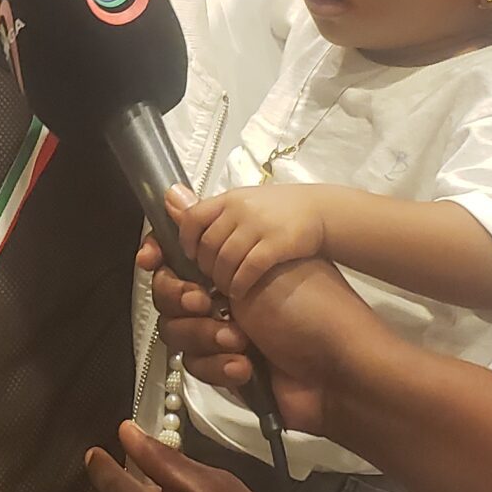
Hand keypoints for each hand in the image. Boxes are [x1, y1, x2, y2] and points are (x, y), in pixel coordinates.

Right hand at [143, 221, 386, 434]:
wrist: (340, 371)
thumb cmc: (311, 306)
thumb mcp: (265, 260)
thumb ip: (213, 233)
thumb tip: (172, 194)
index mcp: (232, 266)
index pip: (178, 257)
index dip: (158, 257)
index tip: (151, 260)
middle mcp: (222, 298)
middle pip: (167, 296)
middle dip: (178, 298)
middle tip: (204, 301)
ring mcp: (221, 337)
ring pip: (177, 334)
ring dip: (205, 335)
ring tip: (239, 341)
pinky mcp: (224, 373)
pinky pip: (196, 368)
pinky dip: (219, 366)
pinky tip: (246, 367)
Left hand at [169, 182, 327, 296]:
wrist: (322, 210)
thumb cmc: (280, 210)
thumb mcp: (245, 201)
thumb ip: (212, 210)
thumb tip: (169, 199)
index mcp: (230, 198)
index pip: (192, 217)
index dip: (186, 241)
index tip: (190, 256)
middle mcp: (241, 209)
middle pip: (207, 244)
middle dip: (205, 267)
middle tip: (210, 279)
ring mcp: (258, 225)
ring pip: (224, 260)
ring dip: (221, 280)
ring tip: (225, 289)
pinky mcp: (276, 243)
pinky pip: (247, 270)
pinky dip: (239, 285)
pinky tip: (240, 293)